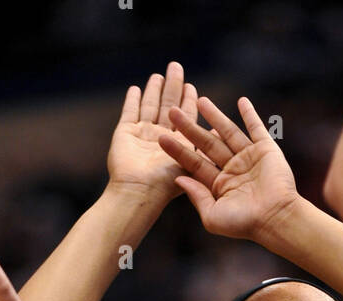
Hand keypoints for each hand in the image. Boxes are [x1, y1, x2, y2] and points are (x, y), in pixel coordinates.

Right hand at [107, 62, 198, 203]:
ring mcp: (141, 137)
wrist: (139, 192)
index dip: (189, 101)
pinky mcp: (124, 134)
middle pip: (168, 107)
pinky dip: (132, 101)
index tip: (191, 86)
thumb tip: (218, 128)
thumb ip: (205, 145)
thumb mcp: (194, 164)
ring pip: (149, 107)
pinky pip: (129, 113)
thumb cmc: (166, 185)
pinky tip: (135, 88)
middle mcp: (161, 140)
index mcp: (178, 146)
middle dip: (172, 87)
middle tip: (176, 66)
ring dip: (154, 91)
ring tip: (158, 75)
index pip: (186, 118)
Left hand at [157, 95, 298, 244]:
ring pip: (228, 132)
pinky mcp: (266, 150)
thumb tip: (177, 179)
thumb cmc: (244, 223)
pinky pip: (257, 128)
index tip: (162, 138)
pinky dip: (250, 114)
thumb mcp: (212, 216)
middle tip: (173, 112)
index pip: (194, 164)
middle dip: (190, 128)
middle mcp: (232, 170)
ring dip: (215, 116)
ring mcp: (248, 158)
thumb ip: (196, 196)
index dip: (178, 151)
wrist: (275, 219)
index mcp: (218, 185)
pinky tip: (242, 101)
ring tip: (200, 100)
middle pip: (207, 144)